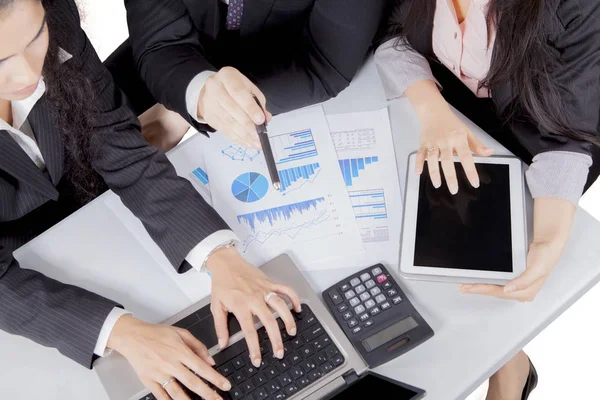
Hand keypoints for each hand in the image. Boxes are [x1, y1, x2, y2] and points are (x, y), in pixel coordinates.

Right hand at [107, 315, 230, 399]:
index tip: (225, 385)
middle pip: (192, 382)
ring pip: (177, 392)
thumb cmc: (156, 333)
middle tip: (218, 399)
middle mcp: (170, 363)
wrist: (132, 336)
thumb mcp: (180, 333)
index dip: (215, 378)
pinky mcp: (149, 380)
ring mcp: (159, 373)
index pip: (202, 367)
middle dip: (208, 393)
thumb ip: (198, 346)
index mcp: (180, 351)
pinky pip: (161, 395)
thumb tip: (210, 360)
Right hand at [198, 67, 271, 149]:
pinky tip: (248, 143)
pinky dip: (238, 138)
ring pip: (228, 122)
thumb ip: (258, 101)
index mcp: (227, 76)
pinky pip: (224, 130)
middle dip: (248, 125)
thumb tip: (266, 118)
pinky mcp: (208, 116)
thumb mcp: (248, 87)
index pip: (238, 92)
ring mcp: (209, 102)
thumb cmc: (234, 87)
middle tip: (259, 136)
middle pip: (232, 109)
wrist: (210, 90)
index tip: (260, 120)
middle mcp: (215, 87)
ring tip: (256, 143)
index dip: (250, 107)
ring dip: (244, 135)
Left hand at [207, 246, 301, 367]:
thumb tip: (222, 344)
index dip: (254, 348)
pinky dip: (294, 298)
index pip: (249, 331)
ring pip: (281, 306)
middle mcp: (254, 298)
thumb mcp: (216, 306)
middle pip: (269, 321)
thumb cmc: (221, 283)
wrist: (225, 262)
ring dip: (288, 320)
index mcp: (240, 306)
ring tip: (292, 332)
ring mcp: (264, 289)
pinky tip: (298, 308)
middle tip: (279, 352)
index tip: (258, 360)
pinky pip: (286, 289)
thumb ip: (220, 327)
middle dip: (276, 339)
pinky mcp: (270, 282)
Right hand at [405, 80, 493, 193]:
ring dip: (434, 173)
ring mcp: (433, 142)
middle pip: (448, 161)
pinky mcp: (423, 143)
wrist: (434, 111)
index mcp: (458, 139)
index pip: (466, 157)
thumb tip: (490, 153)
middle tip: (454, 190)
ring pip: (433, 159)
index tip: (474, 183)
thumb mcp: (467, 132)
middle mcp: (445, 141)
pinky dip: (418, 163)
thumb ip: (477, 145)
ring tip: (437, 184)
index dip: (471, 171)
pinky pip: (420, 155)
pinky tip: (418, 173)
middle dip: (451, 177)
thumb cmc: (451, 123)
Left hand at [460, 198, 576, 300]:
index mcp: (526, 292)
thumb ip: (524, 281)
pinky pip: (497, 283)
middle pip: (495, 292)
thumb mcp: (537, 269)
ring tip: (467, 285)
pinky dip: (487, 282)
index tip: (471, 287)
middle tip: (463, 287)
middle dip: (479, 290)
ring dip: (481, 287)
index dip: (484, 290)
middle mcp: (521, 291)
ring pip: (495, 289)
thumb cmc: (545, 256)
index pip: (500, 292)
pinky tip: (479, 281)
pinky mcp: (514, 279)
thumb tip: (508, 289)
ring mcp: (517, 285)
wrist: (548, 244)